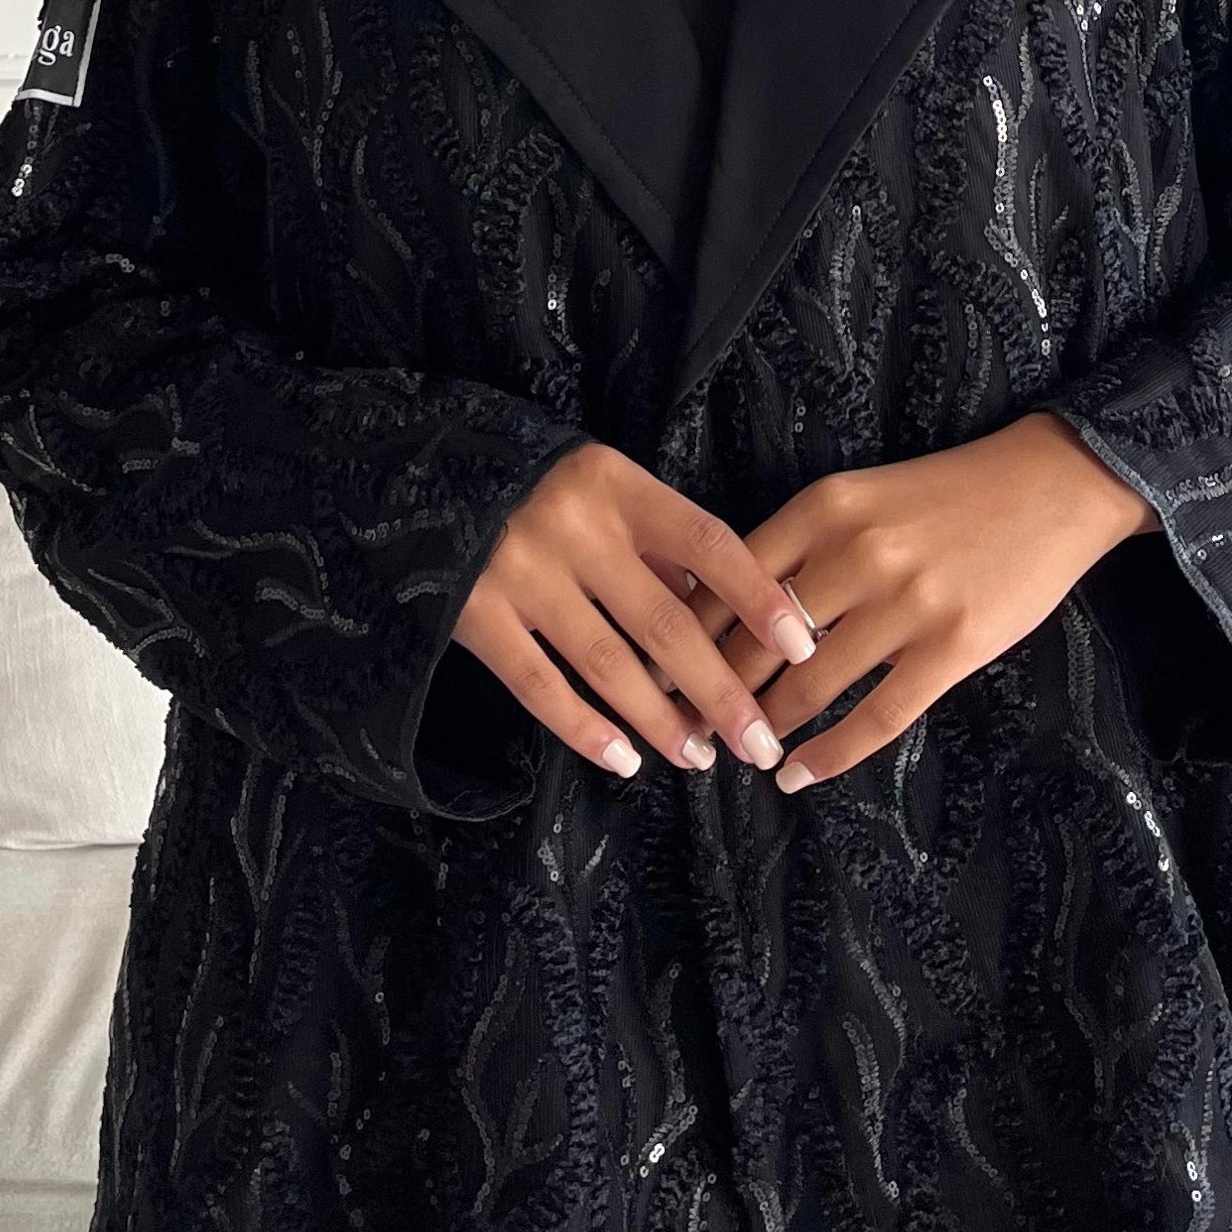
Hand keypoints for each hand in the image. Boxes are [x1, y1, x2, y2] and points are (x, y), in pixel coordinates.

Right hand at [451, 438, 823, 780]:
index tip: (803, 648)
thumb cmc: (542, 485)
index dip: (758, 598)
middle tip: (761, 743)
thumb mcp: (607, 486)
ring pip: (609, 664)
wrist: (428, 471)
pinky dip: (585, 730)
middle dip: (721, 692)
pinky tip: (624, 760)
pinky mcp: (476, 615)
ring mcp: (523, 573)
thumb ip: (659, 541)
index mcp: (619, 487)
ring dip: (661, 721)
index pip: (708, 544)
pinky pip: (540, 686)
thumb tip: (718, 614)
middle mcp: (576, 528)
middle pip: (666, 623)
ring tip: (700, 757)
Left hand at [683, 413, 1154, 791]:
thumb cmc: (946, 493)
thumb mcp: (858, 495)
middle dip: (712, 695)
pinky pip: (876, 719)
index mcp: (822, 509)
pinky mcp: (951, 648)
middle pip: (755, 643)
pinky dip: (828, 757)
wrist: (1050, 485)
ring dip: (764, 730)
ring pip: (807, 688)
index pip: (725, 583)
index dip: (682, 638)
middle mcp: (854, 554)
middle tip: (684, 731)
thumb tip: (722, 608)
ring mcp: (905, 605)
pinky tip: (799, 776)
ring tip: (740, 754)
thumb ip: (797, 544)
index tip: (655, 675)